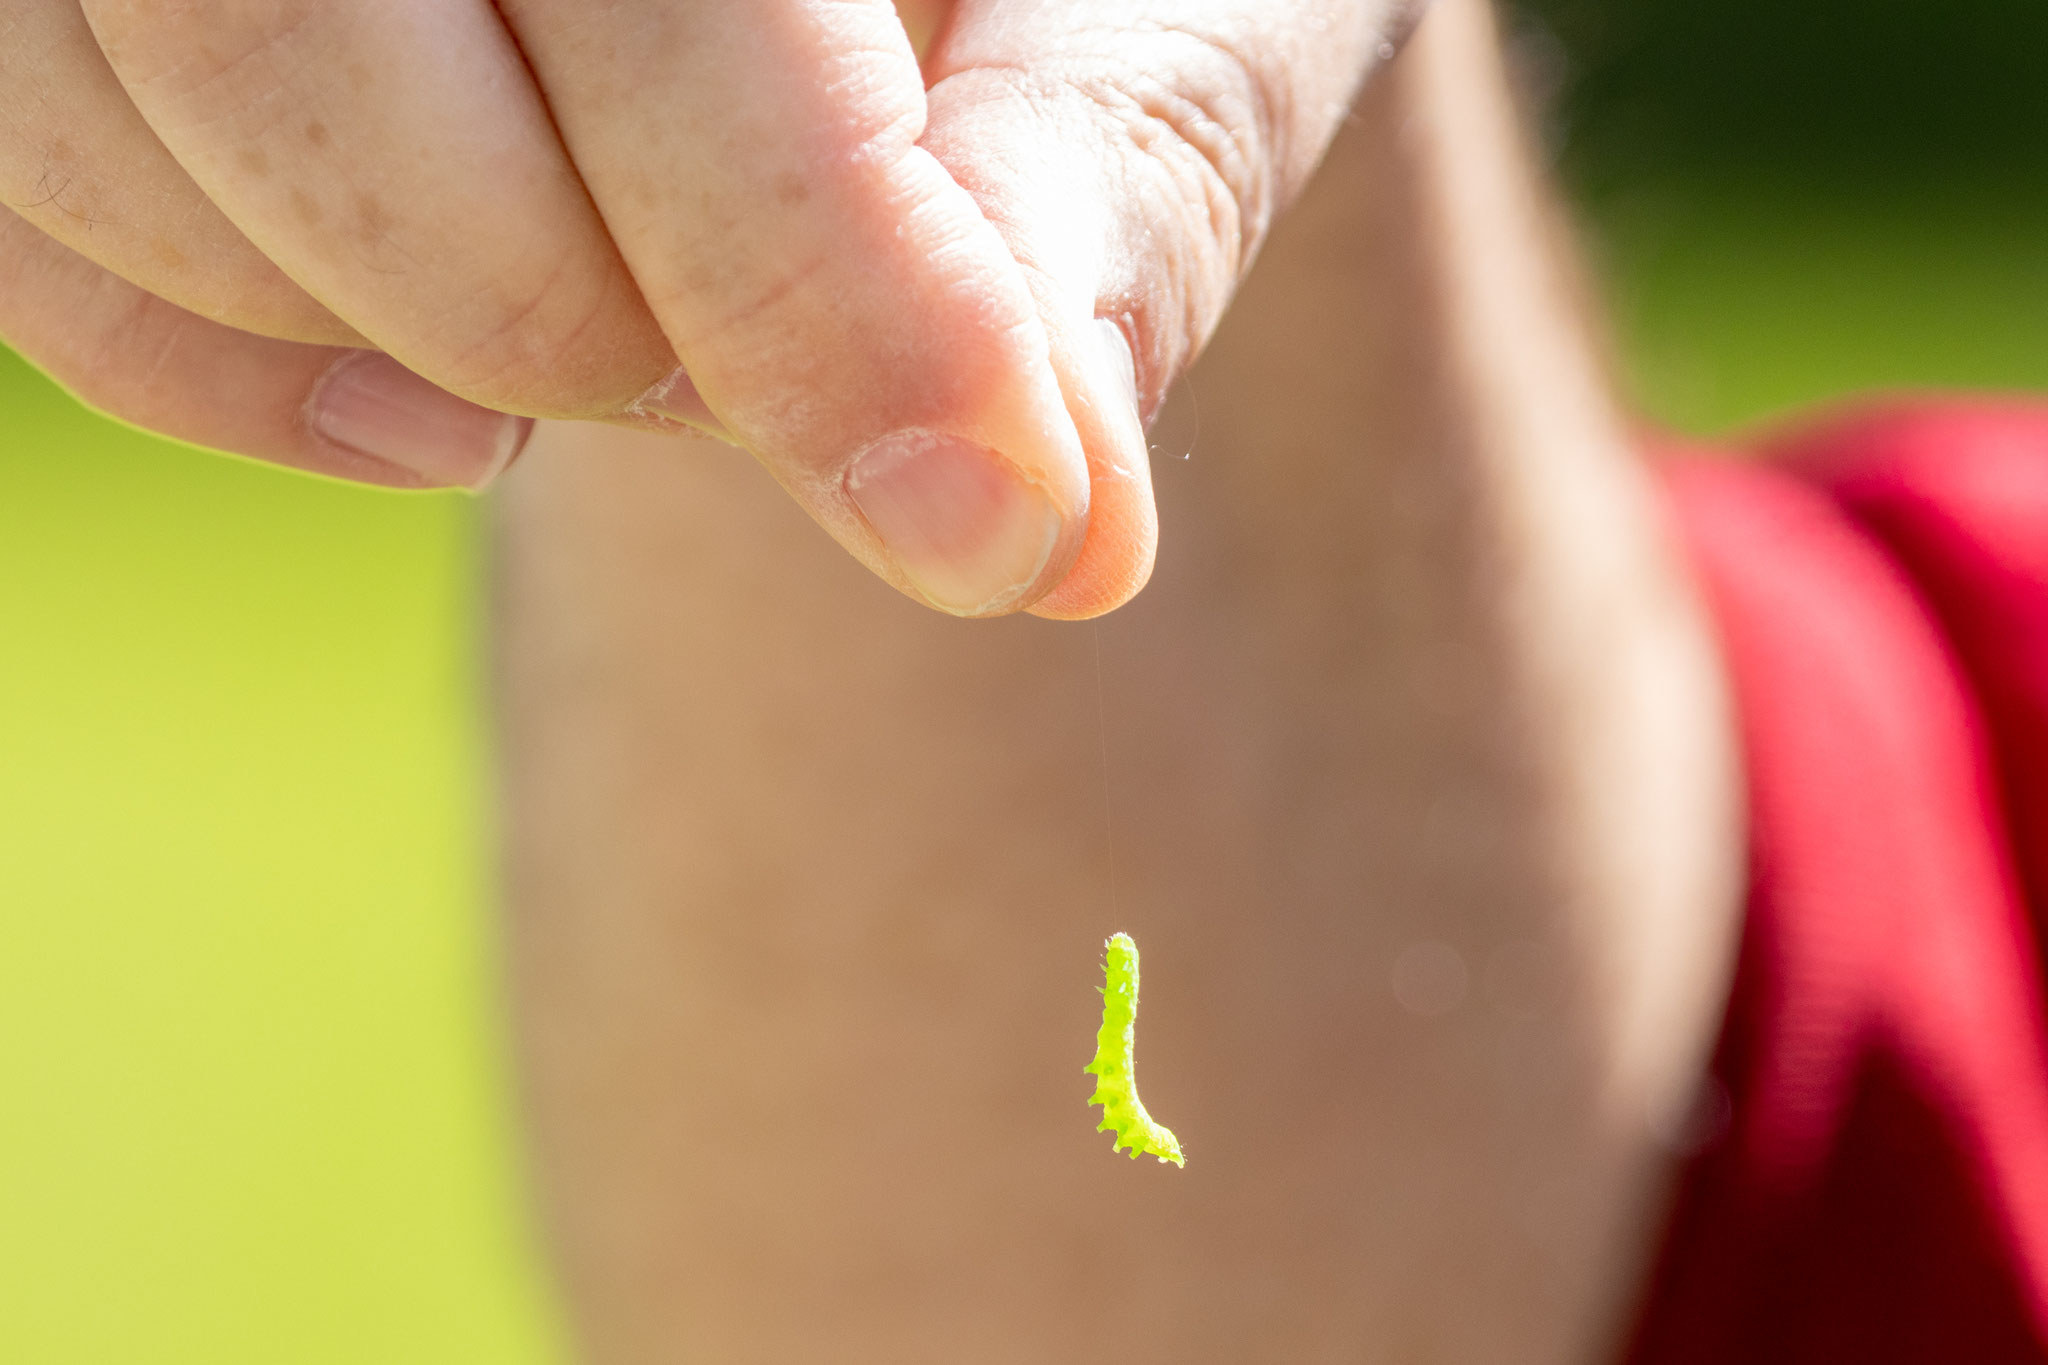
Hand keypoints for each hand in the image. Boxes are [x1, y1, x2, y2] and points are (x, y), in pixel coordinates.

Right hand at [0, 0, 1416, 616]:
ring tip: (633, 343)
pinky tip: (446, 412)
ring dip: (396, 332)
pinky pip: (20, 204)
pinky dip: (217, 361)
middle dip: (561, 303)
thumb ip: (1100, 206)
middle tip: (764, 381)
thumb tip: (1047, 537)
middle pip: (289, 24)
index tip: (986, 516)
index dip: (808, 266)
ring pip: (106, 117)